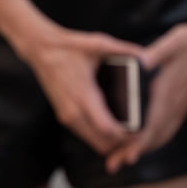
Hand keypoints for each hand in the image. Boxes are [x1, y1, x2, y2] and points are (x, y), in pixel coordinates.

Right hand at [14, 20, 146, 155]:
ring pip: (94, 143)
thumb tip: (147, 59)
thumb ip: (123, 50)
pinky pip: (86, 135)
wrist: (40, 49)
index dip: (126, 136)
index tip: (141, 132)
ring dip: (110, 142)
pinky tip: (112, 126)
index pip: (107, 129)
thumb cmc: (68, 46)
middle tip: (138, 135)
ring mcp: (67, 116)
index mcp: (83, 95)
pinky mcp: (64, 116)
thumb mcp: (97, 43)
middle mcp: (73, 111)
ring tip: (128, 132)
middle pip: (102, 144)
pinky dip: (100, 137)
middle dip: (121, 144)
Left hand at [110, 17, 186, 170]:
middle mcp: (176, 104)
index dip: (141, 142)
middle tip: (114, 164)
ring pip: (162, 135)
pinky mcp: (182, 105)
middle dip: (134, 151)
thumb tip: (142, 62)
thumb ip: (157, 53)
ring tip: (122, 159)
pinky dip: (155, 140)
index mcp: (170, 91)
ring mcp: (181, 107)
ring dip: (143, 149)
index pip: (155, 124)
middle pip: (155, 136)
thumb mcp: (174, 41)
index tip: (129, 155)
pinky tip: (144, 144)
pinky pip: (168, 129)